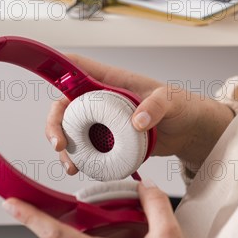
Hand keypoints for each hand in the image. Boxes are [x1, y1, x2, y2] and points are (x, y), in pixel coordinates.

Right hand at [46, 54, 233, 174]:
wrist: (189, 132)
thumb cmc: (181, 107)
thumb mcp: (171, 102)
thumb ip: (155, 106)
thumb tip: (136, 121)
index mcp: (111, 81)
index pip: (78, 68)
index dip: (59, 69)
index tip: (49, 81)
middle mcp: (101, 100)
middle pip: (65, 106)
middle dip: (55, 125)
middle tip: (60, 144)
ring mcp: (102, 121)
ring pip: (71, 131)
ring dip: (65, 148)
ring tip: (72, 166)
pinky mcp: (108, 140)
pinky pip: (86, 148)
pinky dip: (79, 159)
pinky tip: (81, 170)